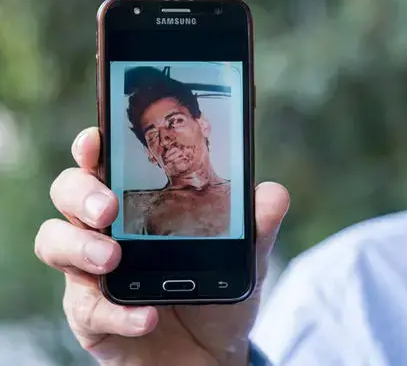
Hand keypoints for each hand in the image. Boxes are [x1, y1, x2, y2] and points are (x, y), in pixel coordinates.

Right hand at [34, 127, 289, 365]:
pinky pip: (86, 307)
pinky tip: (148, 316)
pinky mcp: (89, 313)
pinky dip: (117, 311)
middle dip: (81, 192)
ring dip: (80, 246)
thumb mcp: (243, 256)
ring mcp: (91, 270)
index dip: (93, 146)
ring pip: (54, 241)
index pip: (105, 162)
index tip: (98, 140)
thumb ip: (256, 225)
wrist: (209, 350)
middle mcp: (105, 228)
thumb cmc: (213, 288)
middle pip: (68, 192)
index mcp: (137, 201)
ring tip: (114, 258)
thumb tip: (273, 195)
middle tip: (108, 208)